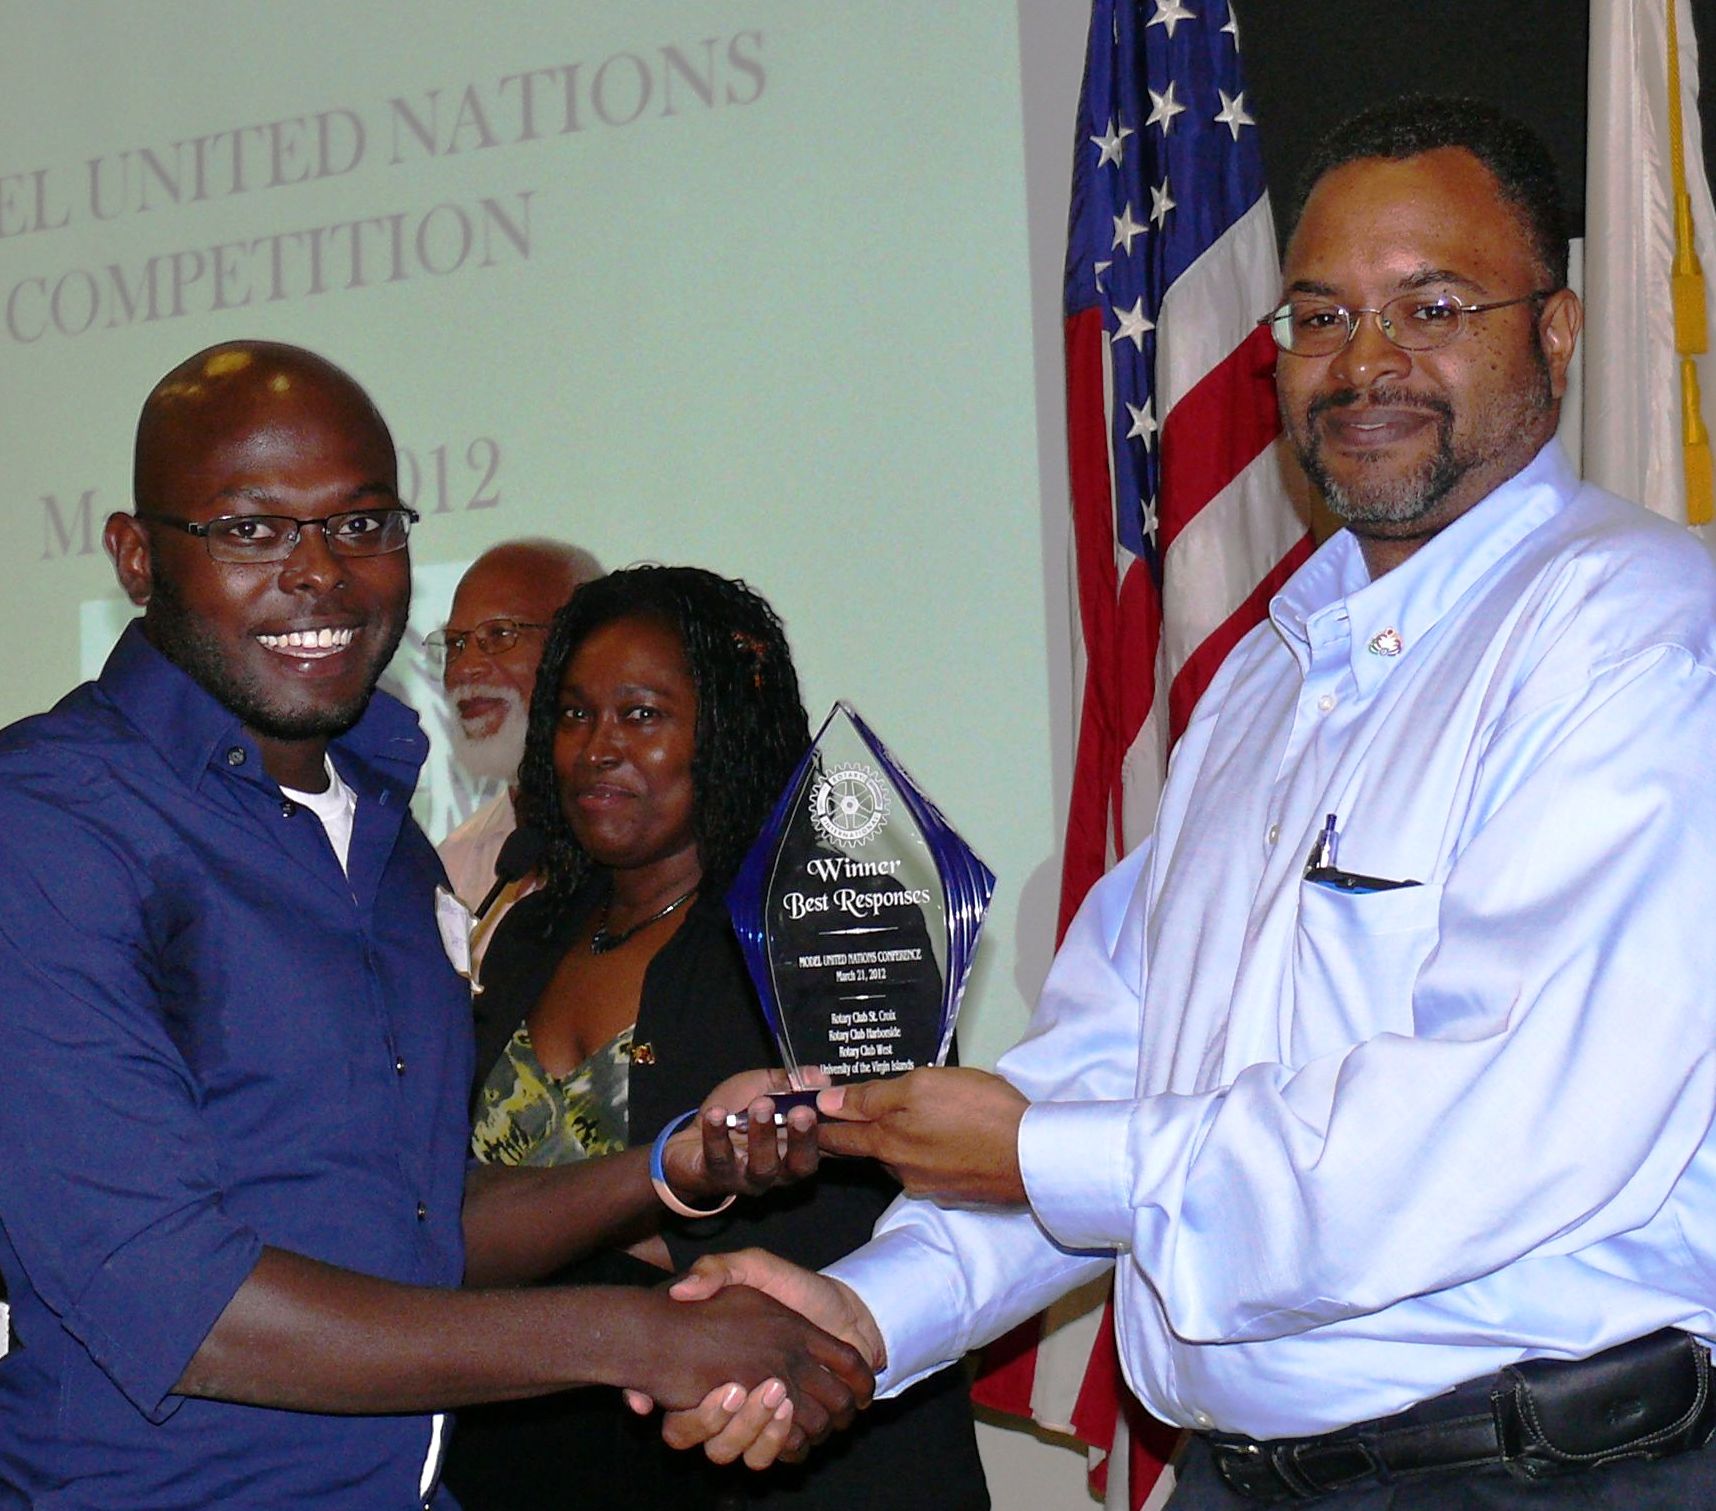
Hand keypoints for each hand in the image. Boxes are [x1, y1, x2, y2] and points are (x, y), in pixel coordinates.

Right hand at [625, 1282, 870, 1455]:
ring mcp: (768, 1419)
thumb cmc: (794, 1287)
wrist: (846, 1306)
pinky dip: (792, 1441)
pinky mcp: (797, 1428)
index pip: (682, 1420)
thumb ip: (716, 1270)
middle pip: (719, 1446)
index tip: (727, 1387)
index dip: (694, 1419)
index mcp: (717, 1371)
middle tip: (761, 1389)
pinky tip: (799, 1409)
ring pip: (751, 1454)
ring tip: (784, 1398)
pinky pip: (786, 1454)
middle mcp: (737, 1403)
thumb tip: (679, 1292)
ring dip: (766, 1433)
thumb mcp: (753, 1267)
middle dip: (739, 1425)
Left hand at [660, 1068, 826, 1205]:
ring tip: (760, 1105)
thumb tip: (820, 1076)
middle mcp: (780, 1169)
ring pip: (763, 1166)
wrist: (689, 1144)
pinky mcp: (717, 1176)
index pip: (826, 1144)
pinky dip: (717, 1134)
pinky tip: (716, 1113)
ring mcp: (748, 1177)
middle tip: (802, 1112)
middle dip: (803, 1138)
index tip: (837, 1106)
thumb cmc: (735, 1113)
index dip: (837, 1130)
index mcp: (796, 1147)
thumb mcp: (763, 1087)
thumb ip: (790, 1082)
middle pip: (801, 1164)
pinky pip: (718, 1158)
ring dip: (763, 1135)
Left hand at [815, 1067, 1029, 1205]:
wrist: (1033, 1156)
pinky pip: (932, 1167)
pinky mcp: (955, 1192)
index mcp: (887, 1142)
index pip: (838, 1137)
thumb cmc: (979, 1111)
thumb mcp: (922, 1085)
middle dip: (861, 1132)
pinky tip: (952, 1136)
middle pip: (870, 1148)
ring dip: (905, 1139)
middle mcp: (901, 1170)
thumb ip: (873, 1096)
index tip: (797, 1122)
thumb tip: (829, 1103)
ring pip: (903, 1157)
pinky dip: (933, 1151)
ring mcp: (929, 1185)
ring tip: (924, 1116)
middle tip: (859, 1115)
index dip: (817, 1127)